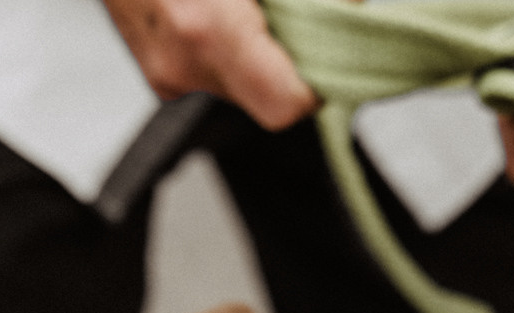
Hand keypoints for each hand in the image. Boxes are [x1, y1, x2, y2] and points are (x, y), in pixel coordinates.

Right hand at [102, 0, 318, 129]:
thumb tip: (355, 6)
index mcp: (206, 27)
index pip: (289, 102)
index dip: (322, 78)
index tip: (336, 39)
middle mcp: (182, 62)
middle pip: (271, 94)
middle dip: (295, 53)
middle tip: (299, 10)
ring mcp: (165, 72)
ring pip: (246, 83)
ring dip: (265, 46)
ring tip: (252, 3)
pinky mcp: (157, 71)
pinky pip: (216, 70)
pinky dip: (235, 43)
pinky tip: (225, 5)